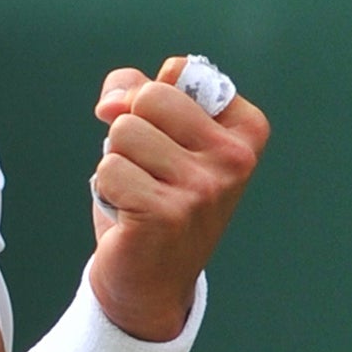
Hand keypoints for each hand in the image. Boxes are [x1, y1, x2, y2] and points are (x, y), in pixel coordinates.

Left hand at [88, 56, 269, 340]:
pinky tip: (129, 214)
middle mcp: (234, 158)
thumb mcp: (154, 131)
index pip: (179, 71)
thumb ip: (134, 91)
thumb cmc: (152, 196)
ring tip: (139, 193)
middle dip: (130, 128)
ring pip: (123, 132)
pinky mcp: (167, 213)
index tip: (165, 137)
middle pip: (149, 97)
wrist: (150, 279)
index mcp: (244, 130)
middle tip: (147, 169)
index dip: (149, 99)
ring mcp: (204, 188)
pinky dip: (106, 189)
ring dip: (117, 162)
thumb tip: (111, 103)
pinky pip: (108, 169)